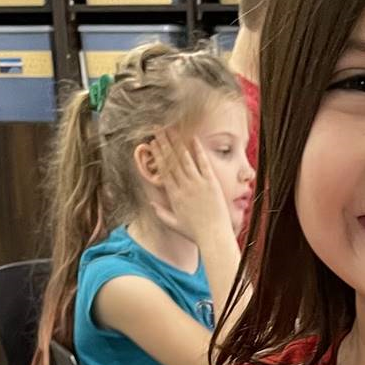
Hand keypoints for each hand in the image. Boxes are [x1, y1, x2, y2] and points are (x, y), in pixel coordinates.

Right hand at [149, 127, 233, 243]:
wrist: (213, 237)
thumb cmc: (194, 233)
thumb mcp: (174, 224)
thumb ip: (161, 213)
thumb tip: (151, 202)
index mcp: (174, 195)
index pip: (163, 170)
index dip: (157, 155)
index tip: (152, 143)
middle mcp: (184, 186)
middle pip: (171, 160)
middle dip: (164, 142)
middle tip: (158, 129)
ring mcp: (197, 183)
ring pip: (184, 158)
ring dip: (177, 142)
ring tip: (171, 128)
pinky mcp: (211, 183)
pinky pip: (203, 162)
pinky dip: (198, 150)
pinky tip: (193, 138)